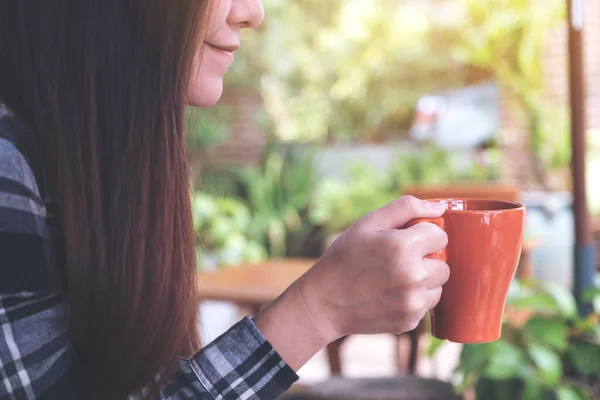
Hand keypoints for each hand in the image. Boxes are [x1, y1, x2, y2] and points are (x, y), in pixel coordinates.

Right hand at [299, 195, 448, 339]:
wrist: (323, 302)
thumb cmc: (344, 257)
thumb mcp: (367, 223)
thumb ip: (405, 208)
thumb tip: (440, 208)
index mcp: (404, 247)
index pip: (440, 235)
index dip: (423, 234)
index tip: (405, 239)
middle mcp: (414, 276)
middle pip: (443, 264)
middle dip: (426, 259)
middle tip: (398, 260)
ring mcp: (413, 303)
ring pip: (437, 286)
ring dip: (423, 281)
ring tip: (392, 278)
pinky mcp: (410, 322)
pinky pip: (424, 305)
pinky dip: (412, 300)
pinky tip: (388, 295)